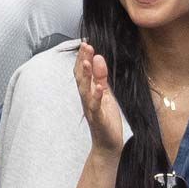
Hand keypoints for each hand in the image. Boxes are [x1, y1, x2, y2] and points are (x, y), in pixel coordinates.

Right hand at [74, 42, 123, 158]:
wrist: (107, 144)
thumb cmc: (106, 119)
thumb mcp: (105, 94)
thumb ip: (102, 77)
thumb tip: (99, 58)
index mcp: (88, 92)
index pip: (82, 72)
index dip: (83, 58)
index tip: (86, 43)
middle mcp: (86, 98)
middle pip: (81, 77)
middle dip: (83, 61)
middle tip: (86, 46)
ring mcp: (91, 108)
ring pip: (85, 90)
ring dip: (87, 75)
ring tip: (89, 62)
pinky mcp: (98, 118)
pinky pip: (95, 106)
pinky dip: (96, 96)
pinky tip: (99, 87)